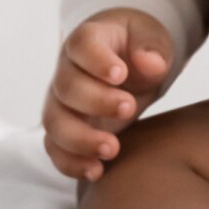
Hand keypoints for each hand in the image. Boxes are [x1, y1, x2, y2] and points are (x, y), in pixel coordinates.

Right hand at [42, 8, 174, 180]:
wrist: (126, 63)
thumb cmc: (136, 46)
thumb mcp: (152, 37)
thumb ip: (153, 47)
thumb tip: (151, 64)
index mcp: (88, 40)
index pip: (82, 45)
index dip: (97, 60)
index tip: (120, 74)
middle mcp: (67, 70)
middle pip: (67, 87)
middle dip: (97, 102)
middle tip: (129, 107)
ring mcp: (61, 102)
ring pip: (55, 122)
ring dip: (81, 139)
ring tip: (113, 149)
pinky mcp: (64, 129)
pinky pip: (55, 149)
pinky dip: (71, 163)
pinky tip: (96, 171)